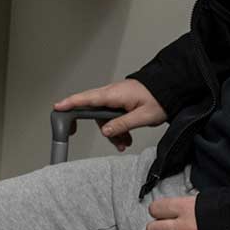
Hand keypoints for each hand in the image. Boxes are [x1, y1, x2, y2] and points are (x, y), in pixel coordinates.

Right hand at [53, 78, 167, 149]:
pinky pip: (113, 115)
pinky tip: (127, 137)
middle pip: (95, 112)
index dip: (70, 103)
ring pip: (105, 117)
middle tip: (111, 142)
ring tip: (126, 143)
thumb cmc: (159, 98)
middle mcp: (112, 93)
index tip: (57, 108)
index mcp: (113, 94)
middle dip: (104, 130)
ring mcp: (116, 96)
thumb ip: (122, 124)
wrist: (171, 87)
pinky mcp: (121, 100)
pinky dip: (119, 127)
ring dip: (114, 131)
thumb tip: (105, 131)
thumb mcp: (142, 116)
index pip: (86, 99)